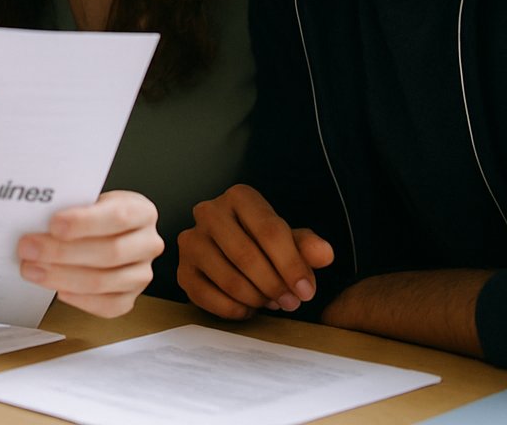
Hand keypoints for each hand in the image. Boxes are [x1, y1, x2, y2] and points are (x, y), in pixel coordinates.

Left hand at [18, 190, 161, 317]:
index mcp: (142, 212)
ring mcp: (141, 274)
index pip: (118, 217)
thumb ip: (71, 207)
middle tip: (28, 248)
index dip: (84, 222)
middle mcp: (147, 244)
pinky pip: (106, 306)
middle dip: (62, 252)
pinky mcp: (130, 298)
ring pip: (103, 282)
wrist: (105, 231)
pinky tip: (57, 289)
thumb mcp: (88, 198)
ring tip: (31, 269)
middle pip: (109, 253)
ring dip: (61, 277)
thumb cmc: (94, 213)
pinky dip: (78, 299)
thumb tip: (35, 218)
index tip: (53, 224)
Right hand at [176, 183, 334, 317]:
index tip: (306, 291)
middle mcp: (209, 212)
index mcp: (239, 197)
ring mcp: (191, 241)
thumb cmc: (263, 243)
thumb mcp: (290, 240)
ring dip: (256, 299)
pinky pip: (208, 298)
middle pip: (246, 255)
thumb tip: (324, 254)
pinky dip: (234, 310)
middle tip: (292, 303)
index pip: (269, 230)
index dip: (291, 265)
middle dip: (274, 285)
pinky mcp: (182, 270)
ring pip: (228, 278)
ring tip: (271, 302)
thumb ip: (308, 246)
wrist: (231, 251)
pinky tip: (248, 308)